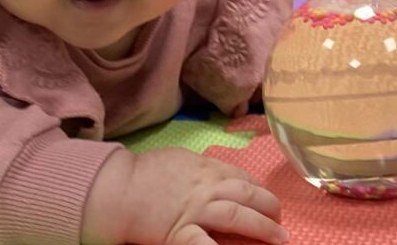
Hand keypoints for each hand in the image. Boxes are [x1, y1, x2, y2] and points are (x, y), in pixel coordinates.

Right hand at [82, 148, 287, 244]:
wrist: (116, 189)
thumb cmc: (142, 173)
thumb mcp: (178, 159)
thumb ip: (200, 167)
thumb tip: (214, 170)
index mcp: (206, 168)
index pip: (242, 177)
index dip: (259, 190)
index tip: (266, 199)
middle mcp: (207, 188)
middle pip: (248, 195)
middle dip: (270, 208)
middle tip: (280, 220)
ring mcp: (197, 211)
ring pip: (239, 216)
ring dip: (263, 227)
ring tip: (280, 238)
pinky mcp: (182, 233)